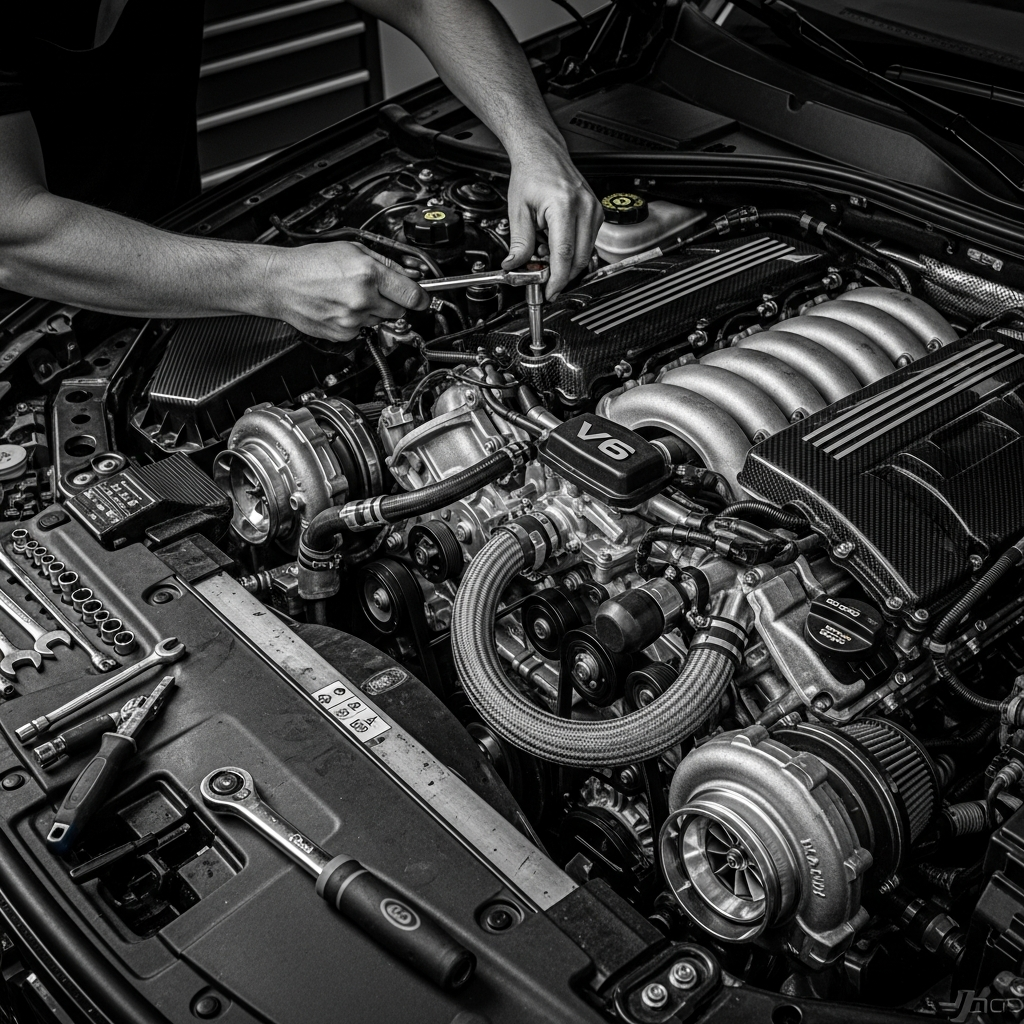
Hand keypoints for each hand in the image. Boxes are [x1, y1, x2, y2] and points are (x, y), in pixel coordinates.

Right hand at [262, 241, 428, 340]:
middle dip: (393, 300)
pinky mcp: (343, 334)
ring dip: (373, 310)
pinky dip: (357, 320)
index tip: (424, 298)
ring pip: (380, 320)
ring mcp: (352, 320)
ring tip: (351, 295)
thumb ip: (385, 263)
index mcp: (368, 274)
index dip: (422, 297)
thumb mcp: (352, 249)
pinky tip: (341, 306)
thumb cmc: (310, 263)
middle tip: (376, 289)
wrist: (279, 282)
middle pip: (399, 310)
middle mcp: (362, 299)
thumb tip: (409, 275)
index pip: (412, 294)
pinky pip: (362, 329)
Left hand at [501, 139, 602, 298]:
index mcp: (564, 204)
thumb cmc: (532, 174)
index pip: (564, 253)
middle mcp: (585, 207)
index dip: (557, 278)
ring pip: (585, 253)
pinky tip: (555, 244)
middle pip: (579, 258)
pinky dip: (572, 251)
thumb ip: (519, 243)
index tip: (549, 291)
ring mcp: (595, 211)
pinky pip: (587, 243)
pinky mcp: (597, 214)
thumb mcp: (518, 210)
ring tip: (544, 252)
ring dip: (566, 262)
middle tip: (543, 278)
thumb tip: (516, 266)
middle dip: (561, 275)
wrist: (543, 153)